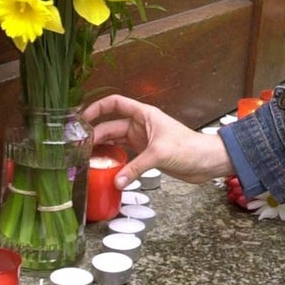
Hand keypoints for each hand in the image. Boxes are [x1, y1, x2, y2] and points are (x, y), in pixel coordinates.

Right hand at [82, 94, 234, 187]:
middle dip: (95, 135)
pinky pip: (124, 156)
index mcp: (144, 115)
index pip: (115, 104)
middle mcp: (141, 126)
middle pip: (111, 126)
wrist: (206, 162)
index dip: (97, 108)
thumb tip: (117, 181)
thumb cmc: (189, 148)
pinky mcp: (146, 155)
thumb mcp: (159, 154)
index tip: (82, 119)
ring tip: (85, 158)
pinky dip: (114, 162)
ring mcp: (142, 141)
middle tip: (78, 148)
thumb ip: (136, 167)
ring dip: (102, 149)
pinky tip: (104, 169)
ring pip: (115, 142)